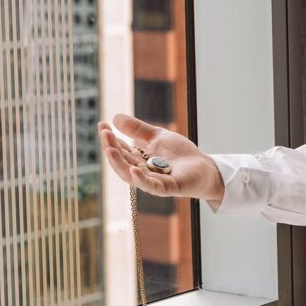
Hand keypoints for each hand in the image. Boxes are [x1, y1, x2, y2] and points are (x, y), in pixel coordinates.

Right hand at [98, 114, 225, 202]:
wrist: (204, 166)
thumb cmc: (180, 153)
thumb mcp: (157, 136)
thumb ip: (138, 129)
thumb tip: (115, 117)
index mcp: (138, 160)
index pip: (119, 150)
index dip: (110, 138)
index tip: (102, 125)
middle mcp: (141, 172)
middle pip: (121, 162)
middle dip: (111, 148)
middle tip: (104, 133)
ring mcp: (153, 181)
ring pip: (131, 175)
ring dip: (119, 163)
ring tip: (109, 149)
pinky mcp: (168, 188)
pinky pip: (151, 186)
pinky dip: (141, 180)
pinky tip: (134, 170)